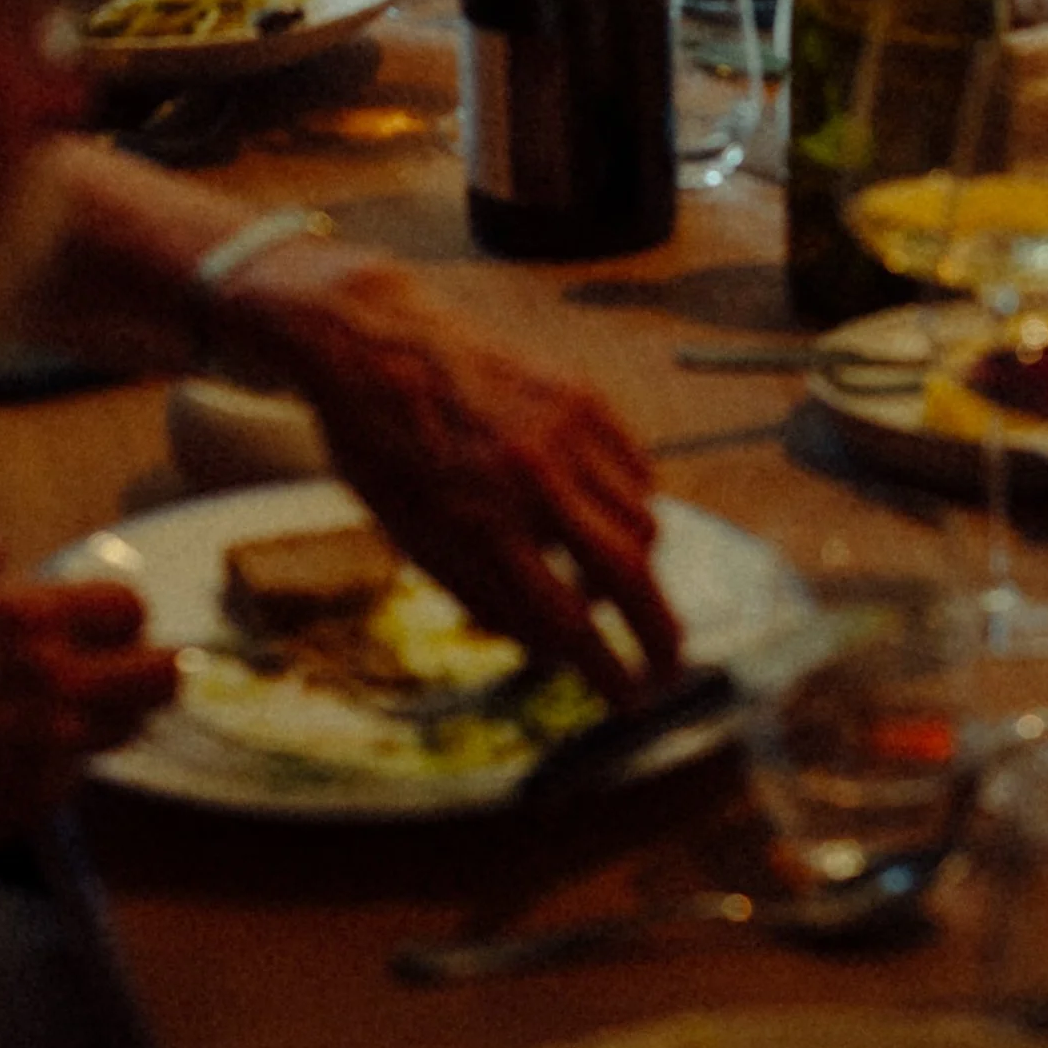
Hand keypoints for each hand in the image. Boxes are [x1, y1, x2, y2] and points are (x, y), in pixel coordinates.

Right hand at [0, 545, 180, 870]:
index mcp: (24, 617)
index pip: (128, 607)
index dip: (120, 619)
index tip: (105, 629)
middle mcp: (53, 679)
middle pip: (160, 676)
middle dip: (148, 673)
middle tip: (120, 677)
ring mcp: (49, 747)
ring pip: (128, 732)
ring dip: (108, 723)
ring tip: (62, 721)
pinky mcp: (34, 804)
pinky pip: (76, 779)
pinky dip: (59, 770)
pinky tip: (13, 763)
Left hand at [218, 250, 681, 702]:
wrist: (378, 346)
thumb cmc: (385, 454)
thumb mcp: (415, 542)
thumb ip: (487, 597)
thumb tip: (559, 648)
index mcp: (481, 528)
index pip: (567, 623)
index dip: (607, 673)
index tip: (629, 700)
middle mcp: (531, 482)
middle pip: (628, 577)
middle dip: (660, 636)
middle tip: (669, 669)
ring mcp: (564, 432)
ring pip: (643, 522)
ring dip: (640, 568)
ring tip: (619, 585)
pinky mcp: (583, 395)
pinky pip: (639, 469)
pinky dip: (635, 505)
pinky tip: (608, 516)